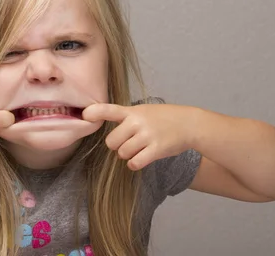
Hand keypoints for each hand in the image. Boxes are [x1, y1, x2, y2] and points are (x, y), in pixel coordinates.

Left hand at [82, 103, 196, 169]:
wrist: (189, 124)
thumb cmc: (163, 118)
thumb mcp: (143, 111)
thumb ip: (124, 117)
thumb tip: (102, 125)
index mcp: (132, 112)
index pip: (108, 109)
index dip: (94, 112)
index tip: (85, 115)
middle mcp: (137, 122)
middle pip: (111, 142)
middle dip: (117, 146)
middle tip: (128, 142)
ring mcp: (147, 135)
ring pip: (122, 153)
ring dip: (128, 155)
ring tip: (139, 148)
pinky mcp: (156, 149)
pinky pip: (134, 163)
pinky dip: (135, 164)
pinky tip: (141, 158)